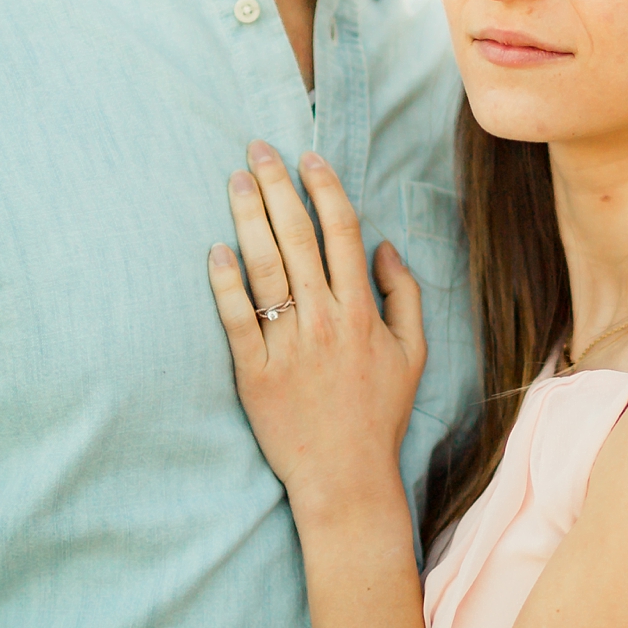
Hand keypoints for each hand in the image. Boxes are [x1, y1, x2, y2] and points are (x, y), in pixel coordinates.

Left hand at [208, 142, 426, 512]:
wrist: (346, 478)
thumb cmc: (378, 416)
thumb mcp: (413, 354)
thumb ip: (405, 296)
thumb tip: (385, 248)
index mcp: (362, 311)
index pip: (342, 232)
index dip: (324, 188)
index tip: (307, 156)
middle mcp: (324, 320)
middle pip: (297, 237)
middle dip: (276, 186)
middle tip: (257, 149)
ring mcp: (287, 345)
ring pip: (265, 267)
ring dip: (248, 218)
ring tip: (234, 182)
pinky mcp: (254, 372)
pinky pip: (236, 318)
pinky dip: (224, 282)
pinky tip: (214, 250)